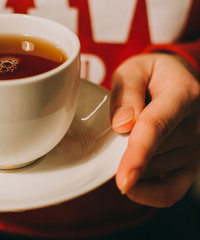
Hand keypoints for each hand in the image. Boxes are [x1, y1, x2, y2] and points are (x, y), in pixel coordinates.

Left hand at [110, 53, 199, 206]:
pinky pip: (170, 192)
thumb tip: (122, 125)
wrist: (178, 82)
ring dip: (131, 163)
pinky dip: (147, 194)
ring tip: (131, 137)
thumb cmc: (152, 76)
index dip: (138, 154)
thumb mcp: (134, 69)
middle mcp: (196, 125)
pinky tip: (131, 183)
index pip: (156, 127)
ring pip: (153, 171)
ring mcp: (196, 149)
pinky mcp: (191, 166)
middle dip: (121, 149)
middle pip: (151, 153)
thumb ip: (125, 92)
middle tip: (117, 126)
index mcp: (182, 94)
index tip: (123, 179)